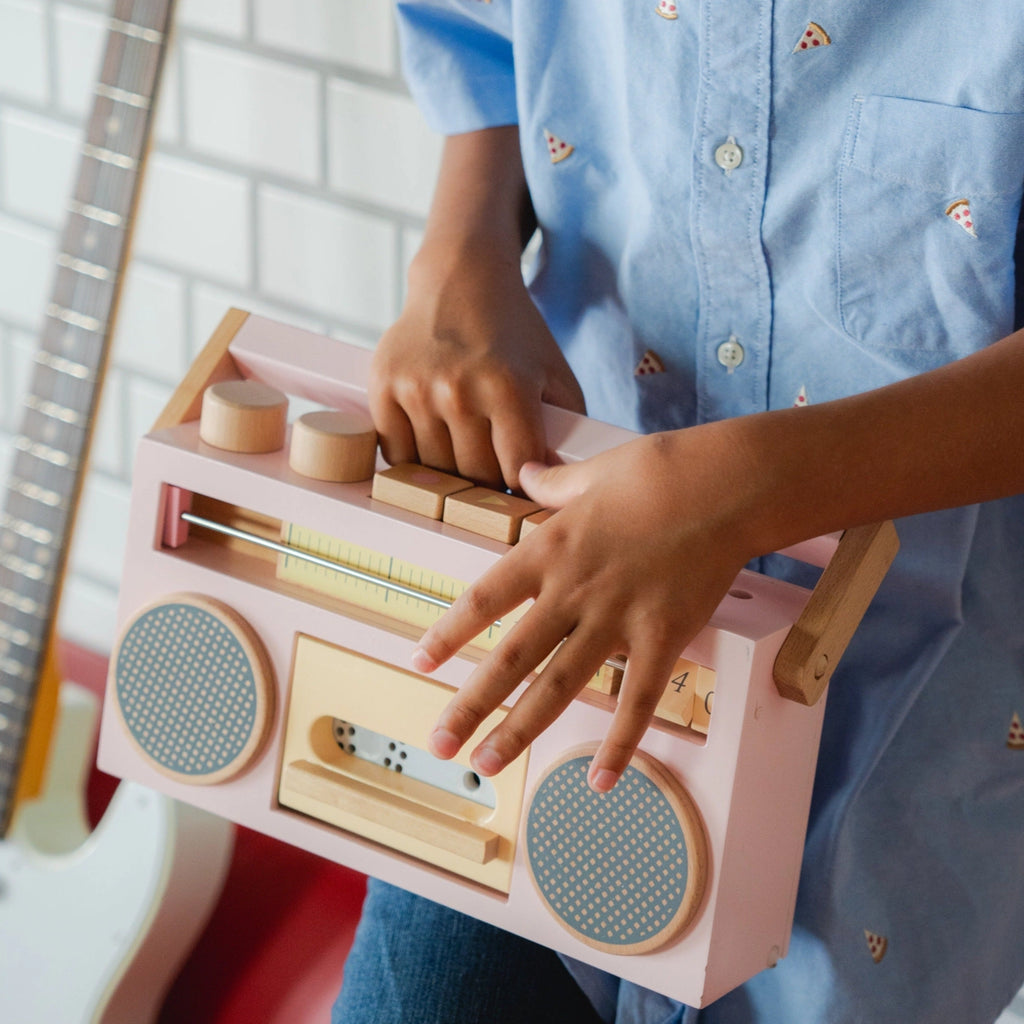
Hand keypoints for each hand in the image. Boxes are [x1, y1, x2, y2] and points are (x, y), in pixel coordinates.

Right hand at [369, 247, 584, 490]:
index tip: (522, 481)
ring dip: (451, 470)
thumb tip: (556, 483)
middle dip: (489, 478)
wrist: (460, 282)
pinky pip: (396, 454)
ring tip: (463, 449)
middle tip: (493, 463)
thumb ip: (566, 429)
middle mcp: (459, 390)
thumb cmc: (514, 335)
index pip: (516, 471)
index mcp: (509, 387)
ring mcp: (417, 389)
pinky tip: (432, 442)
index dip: (522, 484)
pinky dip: (414, 459)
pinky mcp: (383, 387)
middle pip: (475, 476)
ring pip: (435, 471)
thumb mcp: (555, 373)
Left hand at [412, 425, 760, 790]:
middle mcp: (571, 591)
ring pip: (558, 686)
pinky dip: (620, 743)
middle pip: (510, 658)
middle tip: (438, 744)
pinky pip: (636, 699)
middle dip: (470, 704)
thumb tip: (527, 470)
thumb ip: (552, 483)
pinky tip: (600, 781)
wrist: (723, 483)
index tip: (420, 662)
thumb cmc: (658, 470)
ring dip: (519, 729)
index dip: (448, 634)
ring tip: (486, 764)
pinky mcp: (663, 637)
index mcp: (548, 550)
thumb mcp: (592, 473)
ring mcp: (616, 619)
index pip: (483, 601)